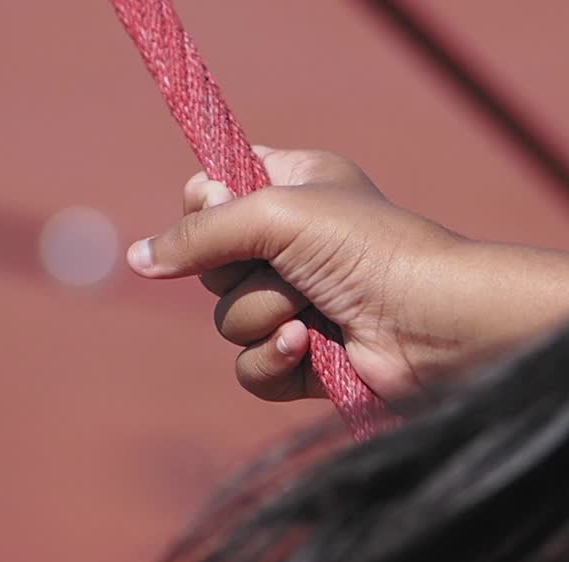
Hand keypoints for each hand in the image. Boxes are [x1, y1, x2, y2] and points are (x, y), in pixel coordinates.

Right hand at [126, 147, 568, 401]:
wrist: (432, 325)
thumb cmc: (368, 249)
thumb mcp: (276, 213)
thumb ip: (199, 232)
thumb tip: (136, 260)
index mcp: (294, 187)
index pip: (214, 190)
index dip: (205, 204)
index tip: (217, 206)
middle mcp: (294, 244)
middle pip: (210, 263)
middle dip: (240, 271)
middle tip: (285, 265)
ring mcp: (299, 304)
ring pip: (227, 320)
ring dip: (262, 317)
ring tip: (310, 312)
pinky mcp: (306, 361)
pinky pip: (250, 368)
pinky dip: (272, 361)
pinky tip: (309, 349)